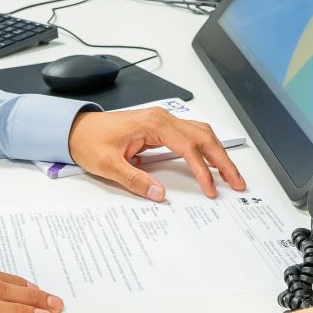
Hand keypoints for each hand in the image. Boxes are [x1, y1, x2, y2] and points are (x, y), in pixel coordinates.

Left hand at [67, 106, 245, 201]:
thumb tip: (159, 194)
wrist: (76, 129)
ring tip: (230, 174)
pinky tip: (212, 162)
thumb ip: (135, 180)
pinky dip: (205, 148)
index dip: (202, 170)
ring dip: (218, 152)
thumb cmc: (90, 142)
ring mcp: (162, 121)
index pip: (188, 147)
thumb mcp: (108, 165)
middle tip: (237, 182)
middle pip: (203, 136)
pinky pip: (191, 135)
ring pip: (201, 133)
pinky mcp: (160, 128)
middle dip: (222, 160)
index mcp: (153, 124)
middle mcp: (162, 118)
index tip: (210, 189)